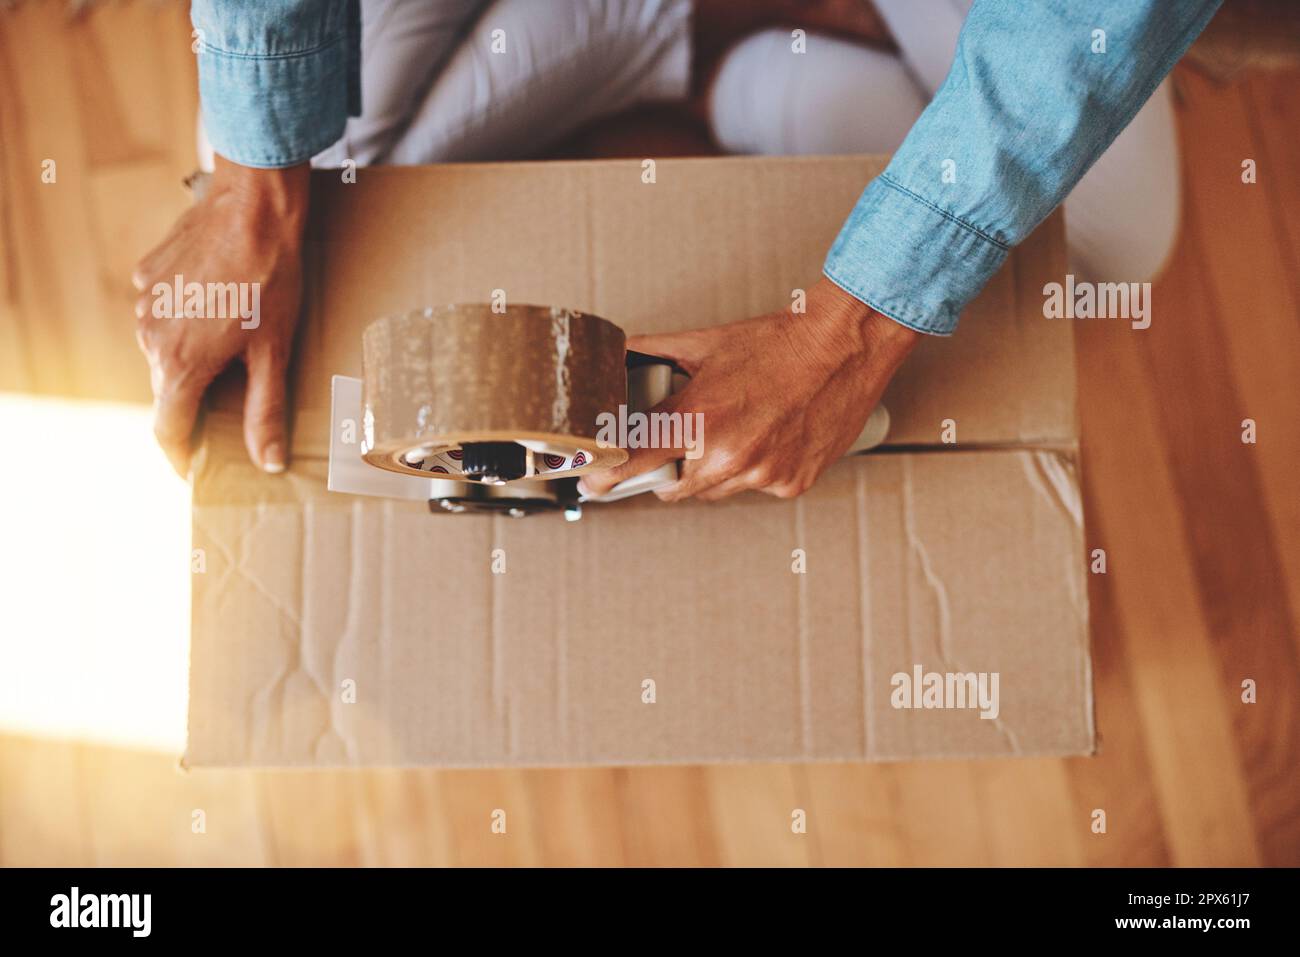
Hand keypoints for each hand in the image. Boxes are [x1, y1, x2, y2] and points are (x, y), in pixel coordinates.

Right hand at [132, 155, 309, 476]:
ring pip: (162, 350)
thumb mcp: (274, 352)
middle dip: (193, 405)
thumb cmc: (270, 281)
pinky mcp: (147, 275)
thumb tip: (268, 461)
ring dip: (189, 359)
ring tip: (230, 349)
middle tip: (227, 410)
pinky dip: (184, 321)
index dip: (181, 456)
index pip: (168, 430)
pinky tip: (217, 307)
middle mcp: (149, 336)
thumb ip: (265, 411)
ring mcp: (144, 303)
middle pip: (166, 390)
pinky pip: (162, 313)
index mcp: (178, 364)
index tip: (194, 469)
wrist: (254, 209)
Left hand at [578, 278, 918, 501]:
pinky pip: (755, 488)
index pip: (635, 461)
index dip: (607, 475)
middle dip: (670, 469)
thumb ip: (652, 355)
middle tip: (682, 441)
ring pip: (714, 491)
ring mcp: (762, 474)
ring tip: (735, 427)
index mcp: (699, 417)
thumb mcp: (704, 344)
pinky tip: (767, 436)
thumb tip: (617, 359)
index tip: (593, 482)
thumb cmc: (780, 342)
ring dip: (713, 469)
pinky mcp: (790, 483)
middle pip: (673, 487)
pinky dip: (754, 470)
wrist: (845, 345)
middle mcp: (728, 453)